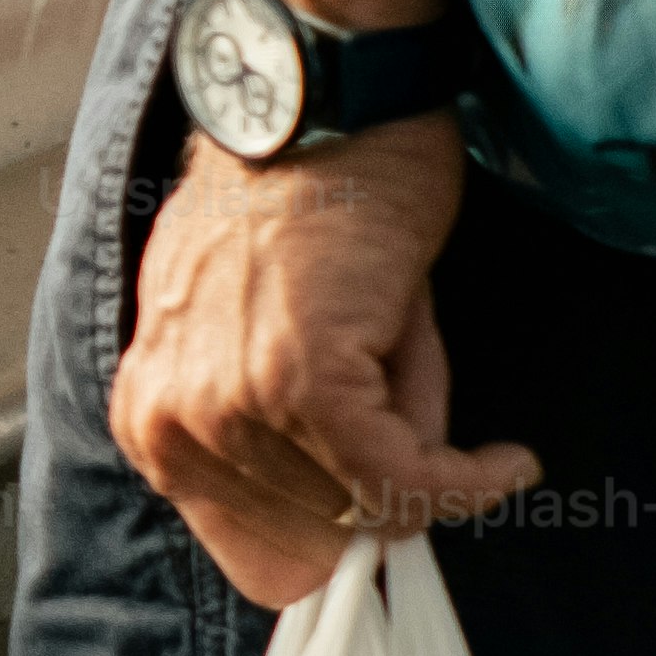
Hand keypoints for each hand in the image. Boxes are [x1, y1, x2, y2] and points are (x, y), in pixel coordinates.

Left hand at [106, 115, 537, 605]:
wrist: (316, 113)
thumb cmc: (301, 211)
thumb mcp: (267, 340)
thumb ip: (293, 433)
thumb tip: (373, 506)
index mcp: (150, 415)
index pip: (242, 540)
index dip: (329, 543)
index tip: (394, 526)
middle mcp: (174, 419)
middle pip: (309, 530)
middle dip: (387, 503)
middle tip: (446, 462)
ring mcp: (232, 403)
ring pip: (359, 505)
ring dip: (431, 479)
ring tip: (466, 433)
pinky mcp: (303, 381)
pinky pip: (400, 474)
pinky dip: (464, 479)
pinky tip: (505, 463)